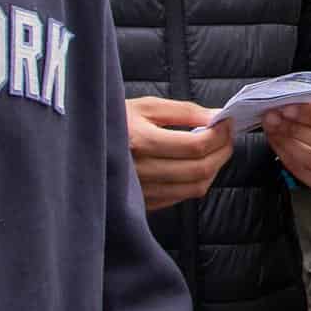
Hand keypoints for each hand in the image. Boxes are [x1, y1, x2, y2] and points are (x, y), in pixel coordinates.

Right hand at [125, 96, 233, 210]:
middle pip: (199, 169)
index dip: (220, 134)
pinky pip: (181, 197)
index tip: (227, 122)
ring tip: (216, 150)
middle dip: (223, 151)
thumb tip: (217, 117)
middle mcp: (140, 170)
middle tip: (228, 136)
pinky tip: (197, 165)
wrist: (82, 144)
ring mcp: (141, 191)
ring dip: (214, 168)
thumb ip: (184, 111)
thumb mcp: (146, 106)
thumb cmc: (114, 120)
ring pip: (194, 187)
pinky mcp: (143, 203)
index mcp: (139, 141)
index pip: (194, 145)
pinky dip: (197, 182)